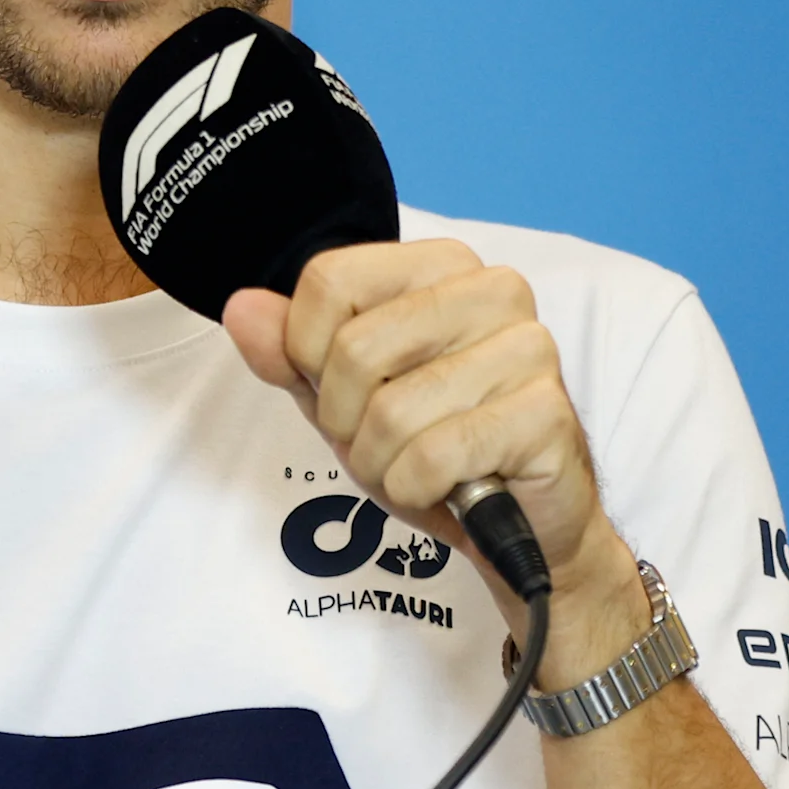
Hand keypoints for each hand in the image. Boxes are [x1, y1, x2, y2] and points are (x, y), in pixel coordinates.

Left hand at [223, 240, 647, 677]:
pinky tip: (448, 488)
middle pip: (354, 350)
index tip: (342, 390)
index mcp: (443, 266)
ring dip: (383, 465)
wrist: (521, 523)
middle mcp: (494, 290)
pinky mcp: (547, 413)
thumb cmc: (436, 449)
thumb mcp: (346, 399)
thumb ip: (291, 353)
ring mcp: (529, 348)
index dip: (308, 354)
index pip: (330, 281)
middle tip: (386, 442)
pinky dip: (419, 489)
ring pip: (391, 412)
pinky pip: (433, 457)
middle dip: (347, 421)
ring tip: (419, 467)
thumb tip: (242, 308)